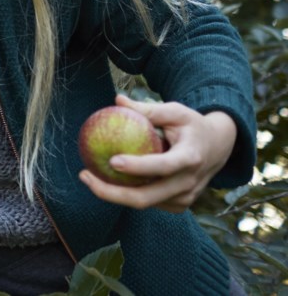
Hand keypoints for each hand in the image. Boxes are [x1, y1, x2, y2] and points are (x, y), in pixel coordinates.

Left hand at [79, 94, 238, 211]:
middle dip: (111, 193)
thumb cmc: (191, 125)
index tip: (112, 160)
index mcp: (190, 158)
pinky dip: (127, 194)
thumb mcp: (176, 111)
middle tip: (85, 176)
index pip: (162, 166)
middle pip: (146, 197)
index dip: (138, 167)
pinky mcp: (179, 204)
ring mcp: (185, 197)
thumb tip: (117, 100)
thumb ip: (148, 109)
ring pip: (145, 203)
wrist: (220, 147)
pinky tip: (107, 180)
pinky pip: (150, 202)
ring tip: (88, 176)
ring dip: (114, 194)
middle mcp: (188, 182)